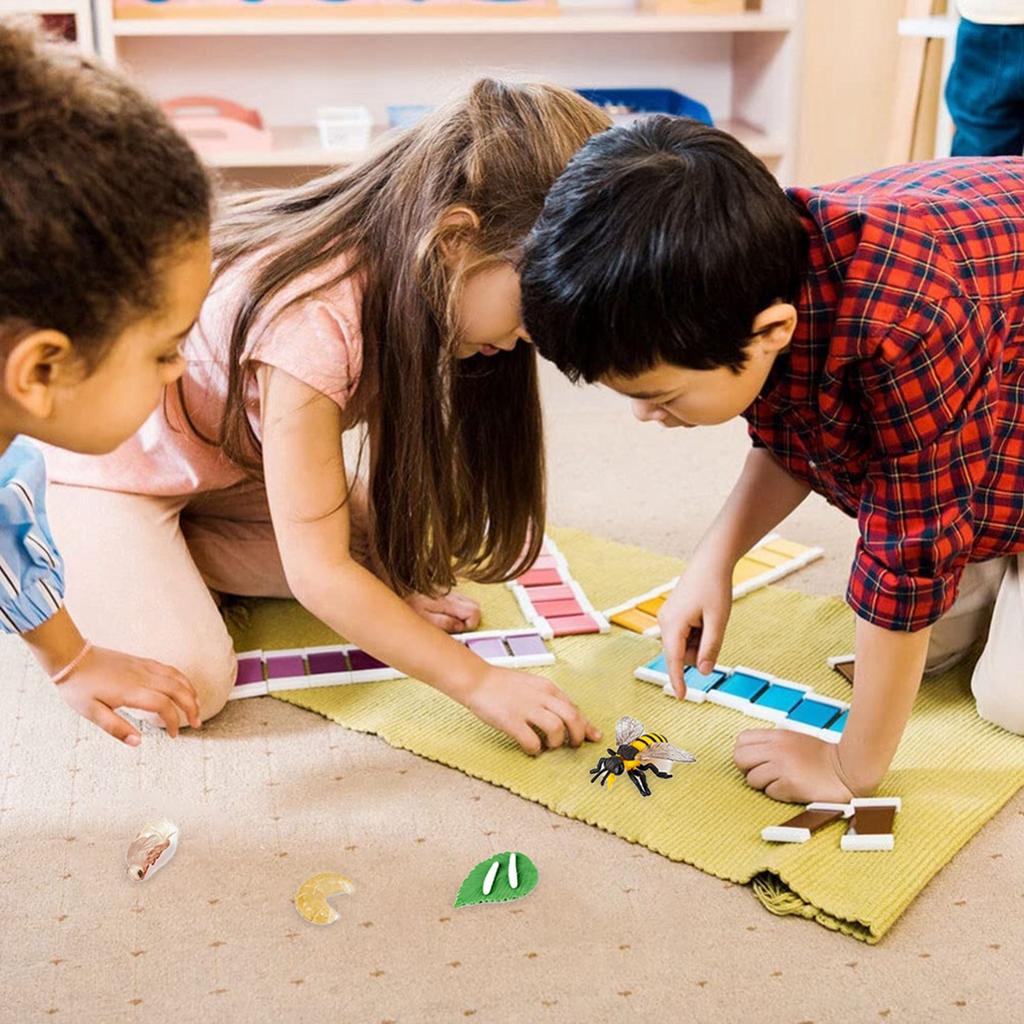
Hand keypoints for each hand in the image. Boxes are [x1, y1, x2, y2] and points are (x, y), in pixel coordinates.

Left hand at [55, 646, 201, 744]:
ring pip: (178, 677)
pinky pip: (169, 669)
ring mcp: (144, 667)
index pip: (164, 706)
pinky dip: (182, 679)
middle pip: (179, 690)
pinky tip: (183, 687)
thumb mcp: (91, 713)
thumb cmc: (79, 687)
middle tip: (197, 723)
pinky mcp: (142, 661)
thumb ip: (116, 728)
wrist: (71, 657)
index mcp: (132, 691)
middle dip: (192, 707)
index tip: (173, 735)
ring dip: (191, 692)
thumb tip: (138, 742)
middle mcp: (143, 677)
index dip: (174, 721)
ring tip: (197, 706)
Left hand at [405, 590, 480, 632]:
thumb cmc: (407, 606)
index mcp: (447, 603)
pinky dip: (456, 608)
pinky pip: (457, 599)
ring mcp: (447, 592)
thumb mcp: (424, 620)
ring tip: (450, 622)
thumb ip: (445, 623)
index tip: (461, 630)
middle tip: (456, 628)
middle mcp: (450, 595)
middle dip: (470, 620)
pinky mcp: (442, 590)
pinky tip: (444, 614)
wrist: (393, 590)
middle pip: (475, 606)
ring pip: (467, 602)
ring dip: (464, 614)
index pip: (474, 612)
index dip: (471, 624)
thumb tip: (461, 627)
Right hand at [460, 666, 601, 754]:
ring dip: (556, 742)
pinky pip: (531, 741)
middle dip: (578, 736)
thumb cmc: (502, 683)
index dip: (586, 725)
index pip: (575, 708)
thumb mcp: (532, 684)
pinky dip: (534, 749)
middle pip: (572, 718)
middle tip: (573, 745)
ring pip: (556, 730)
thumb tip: (564, 715)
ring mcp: (526, 709)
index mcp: (548, 688)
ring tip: (548, 745)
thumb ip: (549, 698)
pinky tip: (530, 748)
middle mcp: (541, 697)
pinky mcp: (511, 721)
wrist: (476, 679)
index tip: (593, 736)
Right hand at [659, 546, 733, 697]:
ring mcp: (667, 617)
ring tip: (710, 617)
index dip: (678, 680)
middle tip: (714, 627)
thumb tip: (704, 671)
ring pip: (684, 644)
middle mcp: (665, 622)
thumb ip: (710, 648)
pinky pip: (685, 634)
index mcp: (673, 625)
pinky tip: (705, 614)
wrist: (710, 561)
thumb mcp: (718, 621)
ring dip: (700, 640)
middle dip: (699, 650)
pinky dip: (697, 632)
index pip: (674, 660)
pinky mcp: (672, 614)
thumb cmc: (715, 588)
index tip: (682, 697)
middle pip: (682, 653)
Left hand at [733, 728, 852, 803]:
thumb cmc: (821, 757)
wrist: (848, 769)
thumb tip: (750, 752)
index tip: (755, 761)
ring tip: (782, 782)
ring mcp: (782, 767)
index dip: (744, 753)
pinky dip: (779, 793)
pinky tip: (793, 789)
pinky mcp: (790, 784)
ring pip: (752, 779)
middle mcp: (776, 749)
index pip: (741, 740)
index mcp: (777, 736)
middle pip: (739, 758)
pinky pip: (769, 792)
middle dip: (747, 769)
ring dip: (764, 784)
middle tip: (762, 774)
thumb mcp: (793, 739)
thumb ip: (772, 743)